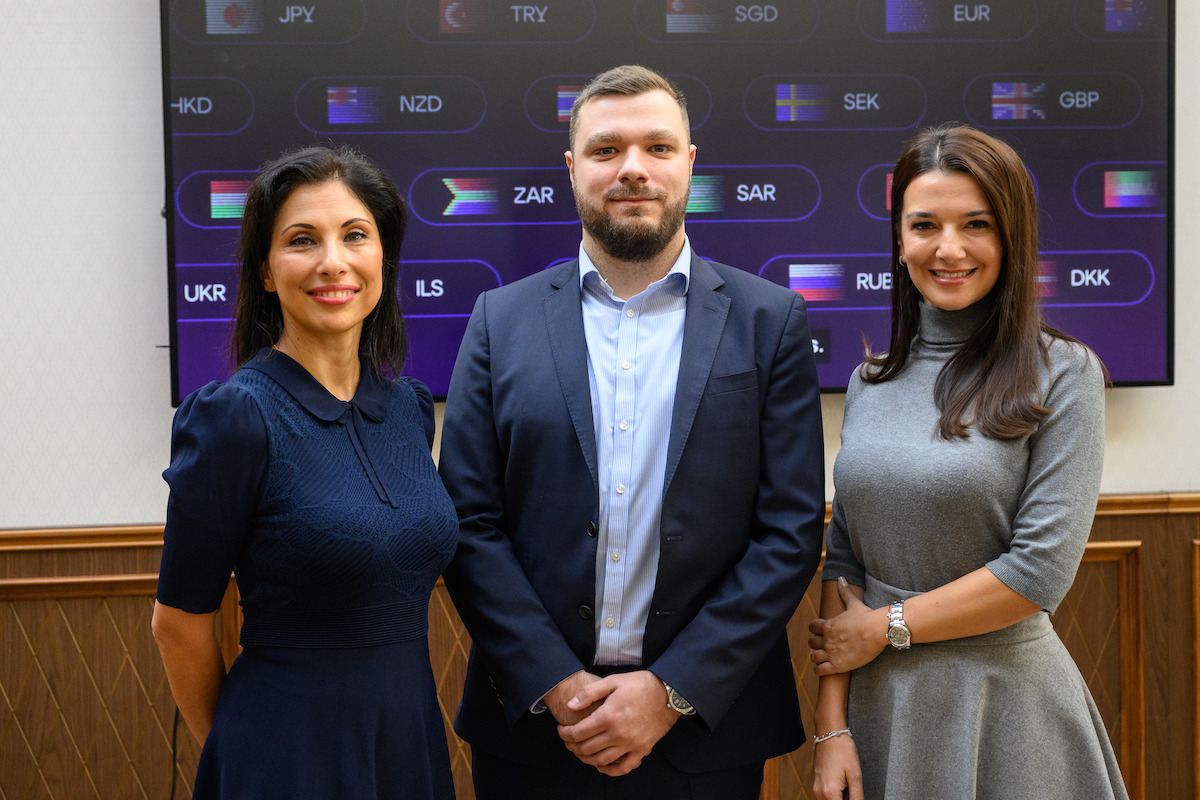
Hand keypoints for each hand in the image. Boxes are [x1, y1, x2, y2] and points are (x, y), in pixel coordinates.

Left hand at [556, 670, 679, 775]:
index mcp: (608, 716)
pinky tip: (601, 766)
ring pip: (601, 760)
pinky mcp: (642, 750)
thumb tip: (570, 706)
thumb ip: (589, 693)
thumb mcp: (612, 681)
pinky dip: (610, 771)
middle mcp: (618, 734)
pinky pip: (623, 768)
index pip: (578, 733)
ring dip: (586, 759)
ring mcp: (631, 744)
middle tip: (567, 740)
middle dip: (572, 746)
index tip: (561, 730)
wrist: (668, 693)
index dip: (565, 734)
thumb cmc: (640, 685)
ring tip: (580, 751)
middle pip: (586, 749)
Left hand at [808, 578, 886, 675]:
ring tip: (824, 657)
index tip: (820, 631)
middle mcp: (826, 639)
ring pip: (814, 656)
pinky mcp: (837, 665)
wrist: (878, 631)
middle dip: (816, 643)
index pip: (811, 627)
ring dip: (817, 657)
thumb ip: (845, 592)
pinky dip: (819, 669)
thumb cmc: (866, 617)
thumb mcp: (854, 603)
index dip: (815, 629)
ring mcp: (831, 653)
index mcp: (828, 625)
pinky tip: (824, 668)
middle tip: (824, 645)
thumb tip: (841, 578)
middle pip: (811, 642)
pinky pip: (820, 670)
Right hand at [812, 733, 863, 799]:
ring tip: (848, 785)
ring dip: (841, 798)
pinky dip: (835, 793)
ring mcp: (816, 787)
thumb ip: (857, 796)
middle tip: (853, 788)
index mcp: (829, 792)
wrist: (830, 734)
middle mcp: (819, 792)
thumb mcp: (855, 775)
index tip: (856, 795)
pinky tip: (842, 782)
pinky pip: (826, 795)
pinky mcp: (816, 782)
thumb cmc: (842, 749)